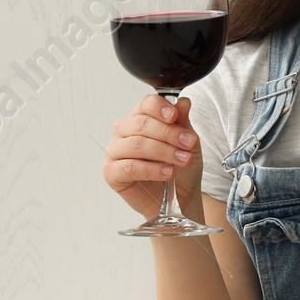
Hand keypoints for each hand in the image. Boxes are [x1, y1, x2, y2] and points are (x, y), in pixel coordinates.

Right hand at [103, 93, 202, 219]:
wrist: (180, 196)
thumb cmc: (182, 168)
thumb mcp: (188, 143)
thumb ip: (183, 122)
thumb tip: (183, 102)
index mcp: (140, 118)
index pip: (146, 104)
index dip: (160, 108)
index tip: (174, 116)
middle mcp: (124, 132)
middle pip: (141, 124)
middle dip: (168, 133)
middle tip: (188, 143)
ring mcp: (115, 152)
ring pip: (136, 144)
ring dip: (164, 151)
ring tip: (183, 159)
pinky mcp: (111, 173)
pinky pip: (129, 167)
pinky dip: (152, 170)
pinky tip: (168, 172)